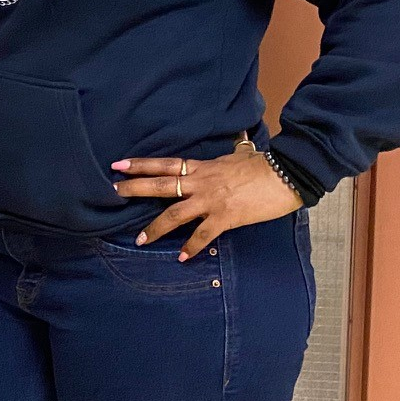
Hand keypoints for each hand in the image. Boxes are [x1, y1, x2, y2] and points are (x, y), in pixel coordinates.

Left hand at [111, 151, 300, 260]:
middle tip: (113, 191)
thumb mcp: (240, 154)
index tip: (118, 164)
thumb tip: (238, 142)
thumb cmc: (264, 164)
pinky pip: (203, 235)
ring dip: (155, 228)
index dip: (140, 164)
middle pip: (161, 185)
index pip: (165, 164)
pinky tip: (182, 257)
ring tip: (139, 240)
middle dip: (135, 188)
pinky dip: (192, 247)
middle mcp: (201, 183)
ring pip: (174, 214)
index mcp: (202, 167)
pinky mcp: (226, 218)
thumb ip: (231, 153)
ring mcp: (211, 201)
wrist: (286, 174)